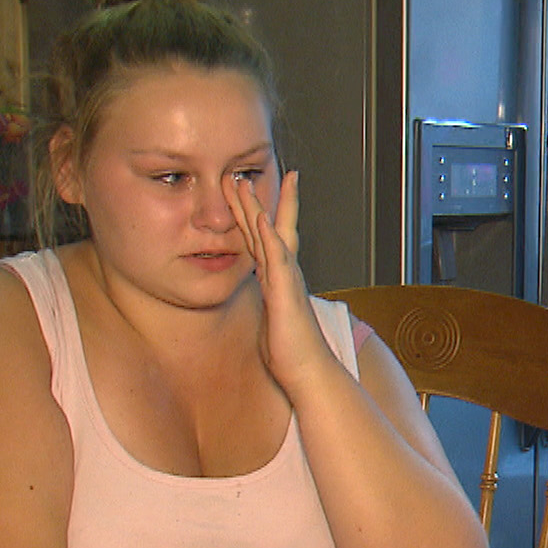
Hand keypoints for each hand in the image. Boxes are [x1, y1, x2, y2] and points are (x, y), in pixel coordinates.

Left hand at [226, 170, 335, 393]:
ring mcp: (286, 279)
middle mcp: (284, 274)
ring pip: (269, 235)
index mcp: (278, 280)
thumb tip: (267, 309)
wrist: (308, 372)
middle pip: (266, 228)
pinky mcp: (286, 291)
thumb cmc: (291, 355)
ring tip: (241, 184)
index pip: (266, 241)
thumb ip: (270, 309)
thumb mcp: (272, 324)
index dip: (257, 216)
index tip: (249, 194)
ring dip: (255, 208)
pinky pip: (277, 258)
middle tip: (239, 175)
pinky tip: (263, 219)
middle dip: (252, 201)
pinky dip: (270, 236)